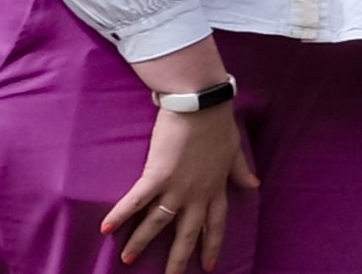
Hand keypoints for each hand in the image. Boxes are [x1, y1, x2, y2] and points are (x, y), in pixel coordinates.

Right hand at [100, 99, 258, 269]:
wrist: (201, 104)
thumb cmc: (218, 124)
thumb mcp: (234, 151)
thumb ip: (240, 171)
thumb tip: (255, 184)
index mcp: (216, 189)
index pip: (216, 225)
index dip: (212, 245)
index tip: (209, 266)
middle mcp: (197, 195)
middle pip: (187, 233)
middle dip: (178, 258)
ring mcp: (176, 187)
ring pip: (158, 223)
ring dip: (140, 242)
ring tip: (127, 260)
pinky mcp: (157, 175)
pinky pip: (136, 200)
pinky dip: (121, 214)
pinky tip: (106, 228)